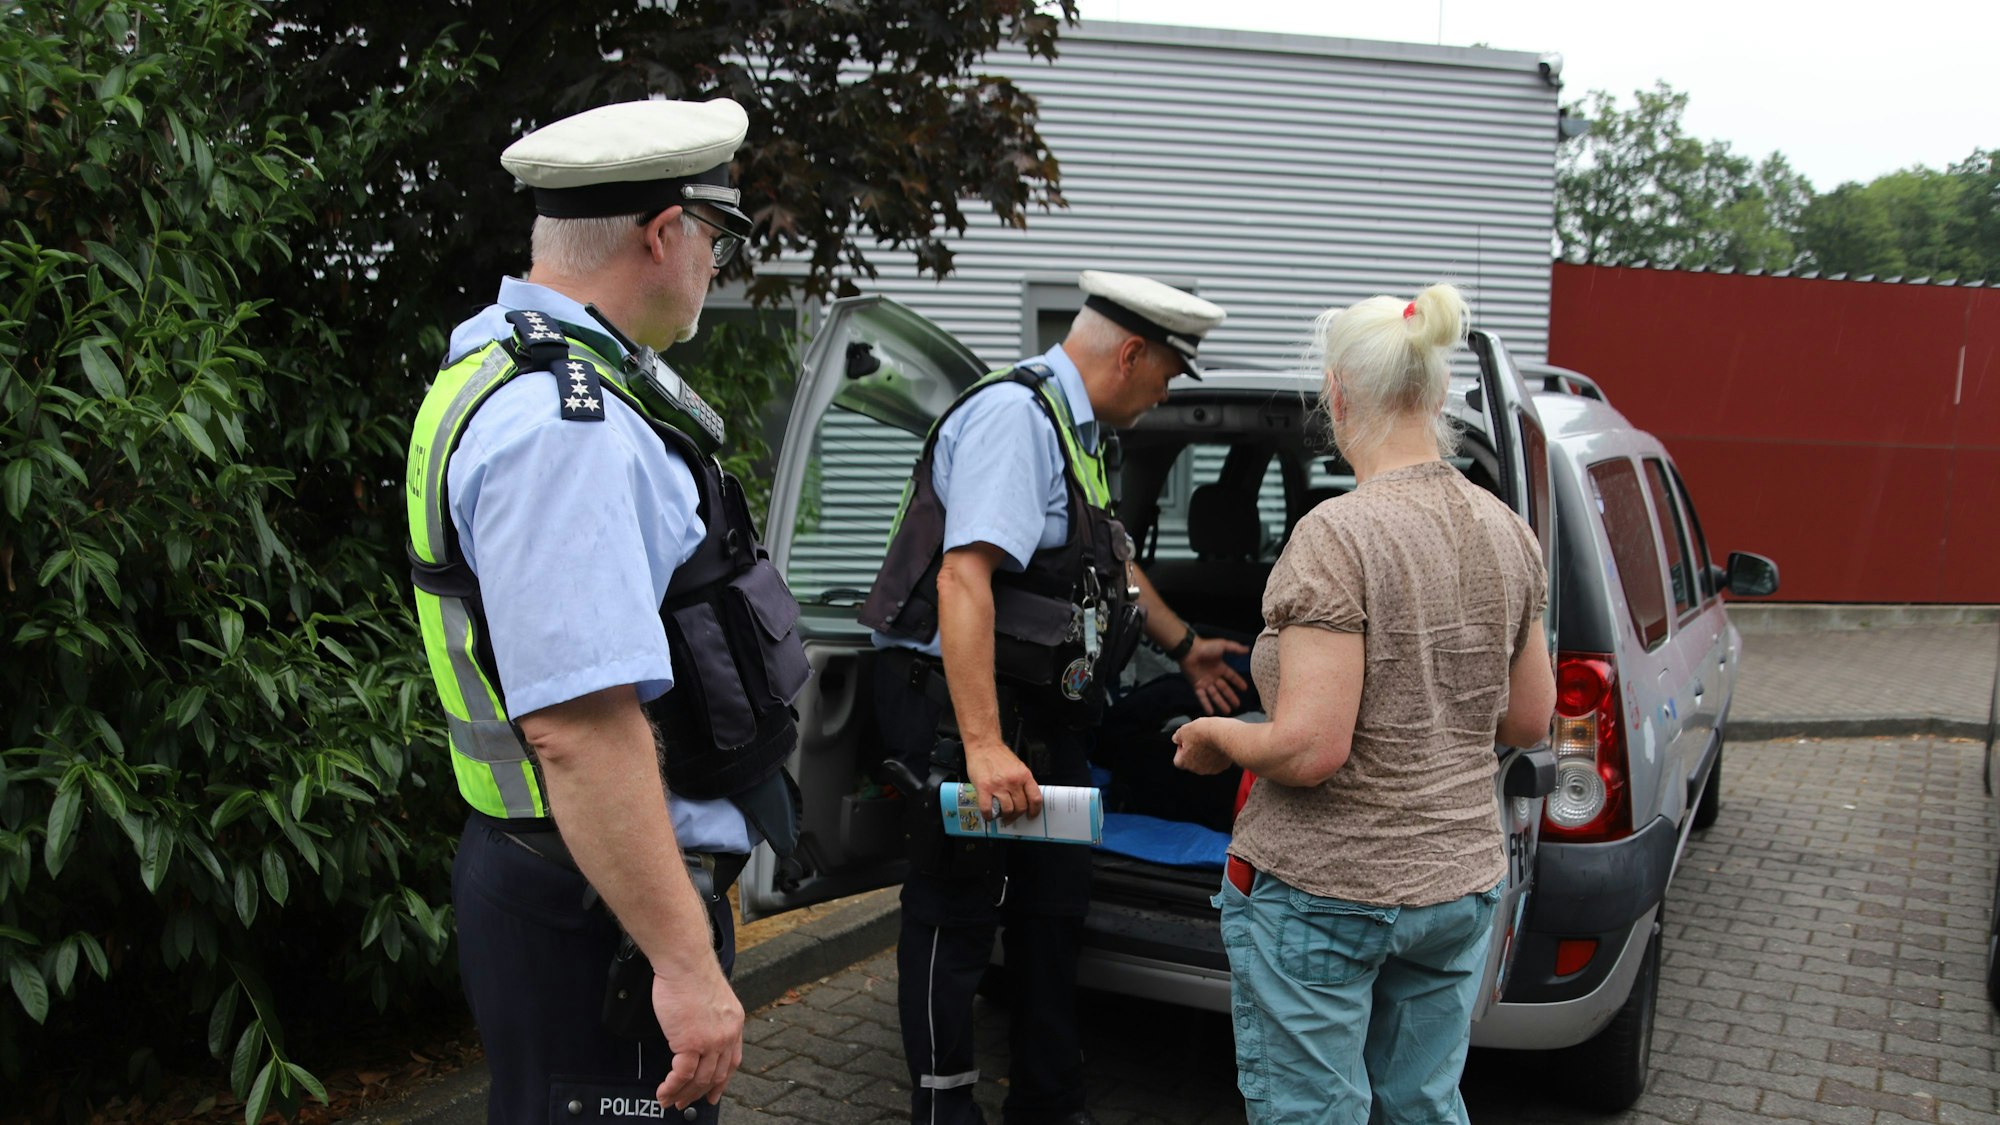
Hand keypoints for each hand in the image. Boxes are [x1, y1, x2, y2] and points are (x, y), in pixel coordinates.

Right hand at [651, 958, 744, 1109]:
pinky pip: (682, 1075)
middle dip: (699, 1094)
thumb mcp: (713, 999)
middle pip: (717, 1075)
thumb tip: (697, 1033)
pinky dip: (672, 1087)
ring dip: (683, 1094)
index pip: (732, 1061)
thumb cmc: (691, 973)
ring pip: (700, 1080)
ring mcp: (711, 1041)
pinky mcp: (692, 1042)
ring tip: (669, 1101)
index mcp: (734, 1023)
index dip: (722, 1081)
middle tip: (685, 1103)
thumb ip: (710, 1019)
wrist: (685, 962)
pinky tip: (663, 1091)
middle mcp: (727, 1035)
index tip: (714, 1093)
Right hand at [965, 736, 1040, 821]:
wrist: (984, 745)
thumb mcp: (1018, 766)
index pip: (1035, 798)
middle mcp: (1013, 781)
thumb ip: (1022, 782)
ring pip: (1007, 810)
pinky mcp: (984, 788)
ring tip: (1001, 816)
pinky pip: (988, 809)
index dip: (1034, 810)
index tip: (1031, 815)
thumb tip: (1024, 798)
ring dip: (1004, 816)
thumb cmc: (999, 755)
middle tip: (1012, 817)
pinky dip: (989, 816)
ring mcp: (999, 786)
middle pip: (1021, 807)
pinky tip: (989, 815)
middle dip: (1017, 816)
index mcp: (1024, 776)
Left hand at [1172, 716, 1237, 774]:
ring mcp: (1210, 769)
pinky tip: (1217, 744)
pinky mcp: (1222, 766)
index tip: (1186, 741)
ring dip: (1205, 754)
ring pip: (1205, 762)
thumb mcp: (1184, 729)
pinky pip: (1217, 762)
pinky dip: (1216, 755)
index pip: (1178, 760)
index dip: (1181, 749)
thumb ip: (1177, 737)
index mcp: (1184, 762)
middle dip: (1194, 751)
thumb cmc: (1204, 732)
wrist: (1225, 734)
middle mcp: (1197, 769)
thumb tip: (1177, 739)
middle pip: (1192, 762)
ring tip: (1209, 740)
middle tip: (1198, 739)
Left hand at [1180, 636, 1249, 714]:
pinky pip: (1202, 697)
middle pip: (1224, 689)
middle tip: (1237, 705)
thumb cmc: (1205, 647)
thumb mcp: (1223, 645)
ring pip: (1214, 695)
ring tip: (1228, 711)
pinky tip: (1211, 712)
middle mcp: (1213, 676)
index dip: (1238, 682)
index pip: (1231, 677)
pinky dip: (1206, 704)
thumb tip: (1247, 649)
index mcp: (1220, 667)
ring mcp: (1205, 682)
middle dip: (1230, 697)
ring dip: (1221, 703)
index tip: (1245, 689)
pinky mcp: (1196, 685)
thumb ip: (1235, 648)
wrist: (1189, 650)